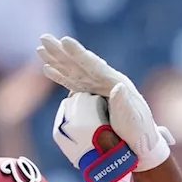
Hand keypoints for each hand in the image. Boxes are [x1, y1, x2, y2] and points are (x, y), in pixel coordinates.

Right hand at [36, 34, 174, 170]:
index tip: (65, 41)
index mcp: (115, 82)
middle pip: (79, 64)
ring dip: (56, 60)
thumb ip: (125, 104)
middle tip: (43, 38)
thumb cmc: (139, 132)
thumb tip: (118, 86)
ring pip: (73, 71)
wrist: (141, 143)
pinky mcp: (91, 98)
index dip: (78, 54)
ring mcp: (96, 89)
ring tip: (40, 48)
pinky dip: (59, 76)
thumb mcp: (133, 119)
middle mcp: (105, 81)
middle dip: (61, 52)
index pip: (94, 65)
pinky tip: (47, 69)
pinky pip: (71, 84)